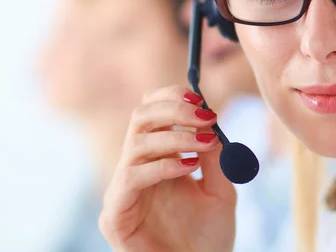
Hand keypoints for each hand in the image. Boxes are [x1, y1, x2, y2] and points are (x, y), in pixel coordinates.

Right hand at [99, 86, 236, 251]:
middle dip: (173, 110)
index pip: (151, 112)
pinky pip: (132, 177)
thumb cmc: (208, 237)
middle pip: (139, 118)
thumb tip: (210, 121)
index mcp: (156, 158)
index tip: (200, 98)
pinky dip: (162, 166)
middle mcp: (136, 168)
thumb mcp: (220, 190)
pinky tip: (188, 167)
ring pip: (137, 143)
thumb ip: (214, 157)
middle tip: (205, 115)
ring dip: (174, 137)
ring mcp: (123, 190)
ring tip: (204, 143)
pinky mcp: (115, 215)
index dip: (170, 98)